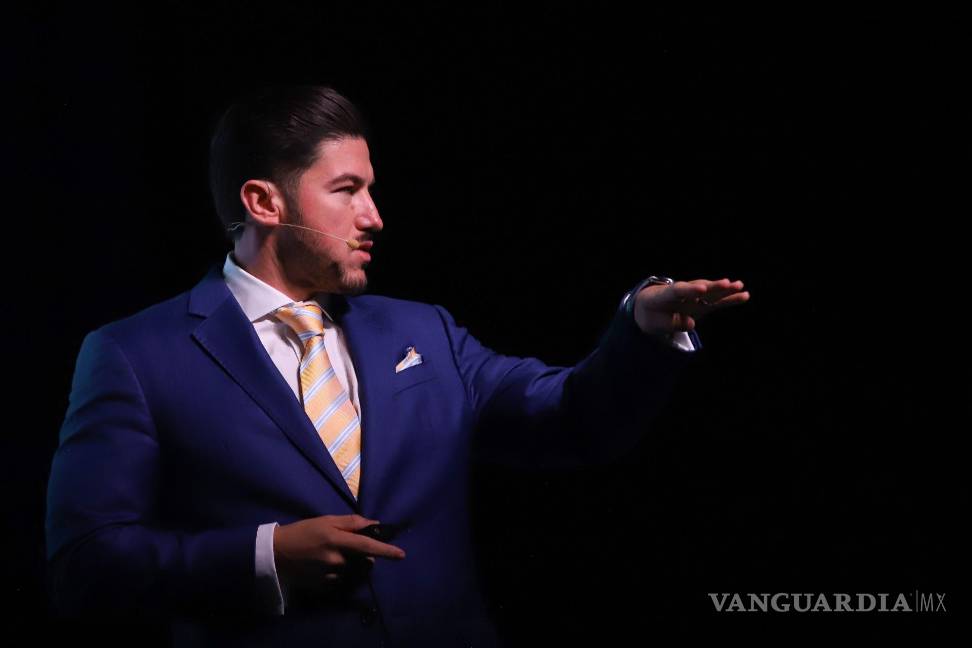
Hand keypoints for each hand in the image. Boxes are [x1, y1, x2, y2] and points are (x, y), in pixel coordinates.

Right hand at [273, 514, 405, 591]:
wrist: (276, 553)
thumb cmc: (303, 532)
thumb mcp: (326, 520)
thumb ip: (352, 522)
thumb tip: (374, 524)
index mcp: (337, 539)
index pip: (368, 546)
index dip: (386, 550)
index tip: (401, 554)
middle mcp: (335, 559)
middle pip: (363, 560)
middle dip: (365, 555)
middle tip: (351, 546)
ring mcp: (329, 575)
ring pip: (354, 571)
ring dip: (353, 565)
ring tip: (336, 556)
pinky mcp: (323, 586)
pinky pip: (341, 580)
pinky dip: (341, 573)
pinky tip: (327, 566)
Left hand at [633, 278, 749, 335]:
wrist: (650, 306)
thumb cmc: (651, 314)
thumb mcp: (656, 323)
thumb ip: (672, 324)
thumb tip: (691, 324)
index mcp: (664, 295)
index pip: (677, 290)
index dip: (690, 290)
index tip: (702, 289)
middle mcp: (681, 292)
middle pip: (697, 288)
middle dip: (712, 286)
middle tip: (726, 283)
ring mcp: (692, 296)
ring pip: (709, 292)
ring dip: (724, 290)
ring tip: (739, 286)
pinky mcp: (701, 303)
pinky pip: (716, 301)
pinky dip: (729, 299)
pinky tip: (745, 295)